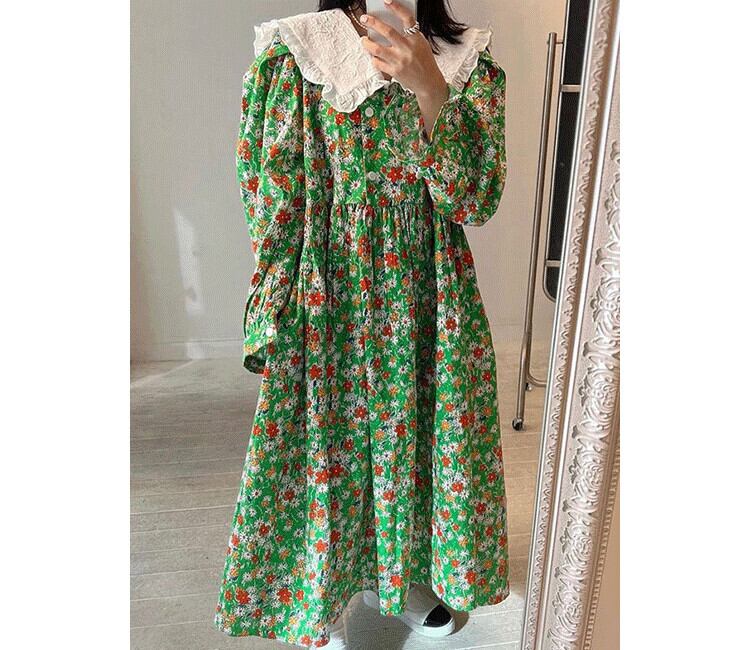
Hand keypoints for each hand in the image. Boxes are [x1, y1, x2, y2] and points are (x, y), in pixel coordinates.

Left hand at [360, 0, 448, 136]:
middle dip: (373, 23)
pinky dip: (374, 58)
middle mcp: (407, 49)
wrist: (428, 83)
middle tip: (365, 18)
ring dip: (368, 43)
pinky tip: (373, 55)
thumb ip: (409, 35)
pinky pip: (378, 63)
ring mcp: (400, 61)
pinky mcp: (394, 72)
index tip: (387, 1)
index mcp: (416, 40)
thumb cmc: (424, 62)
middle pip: (388, 32)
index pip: (407, 19)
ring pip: (378, 49)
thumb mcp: (421, 45)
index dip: (397, 8)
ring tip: (364, 39)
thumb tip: (391, 24)